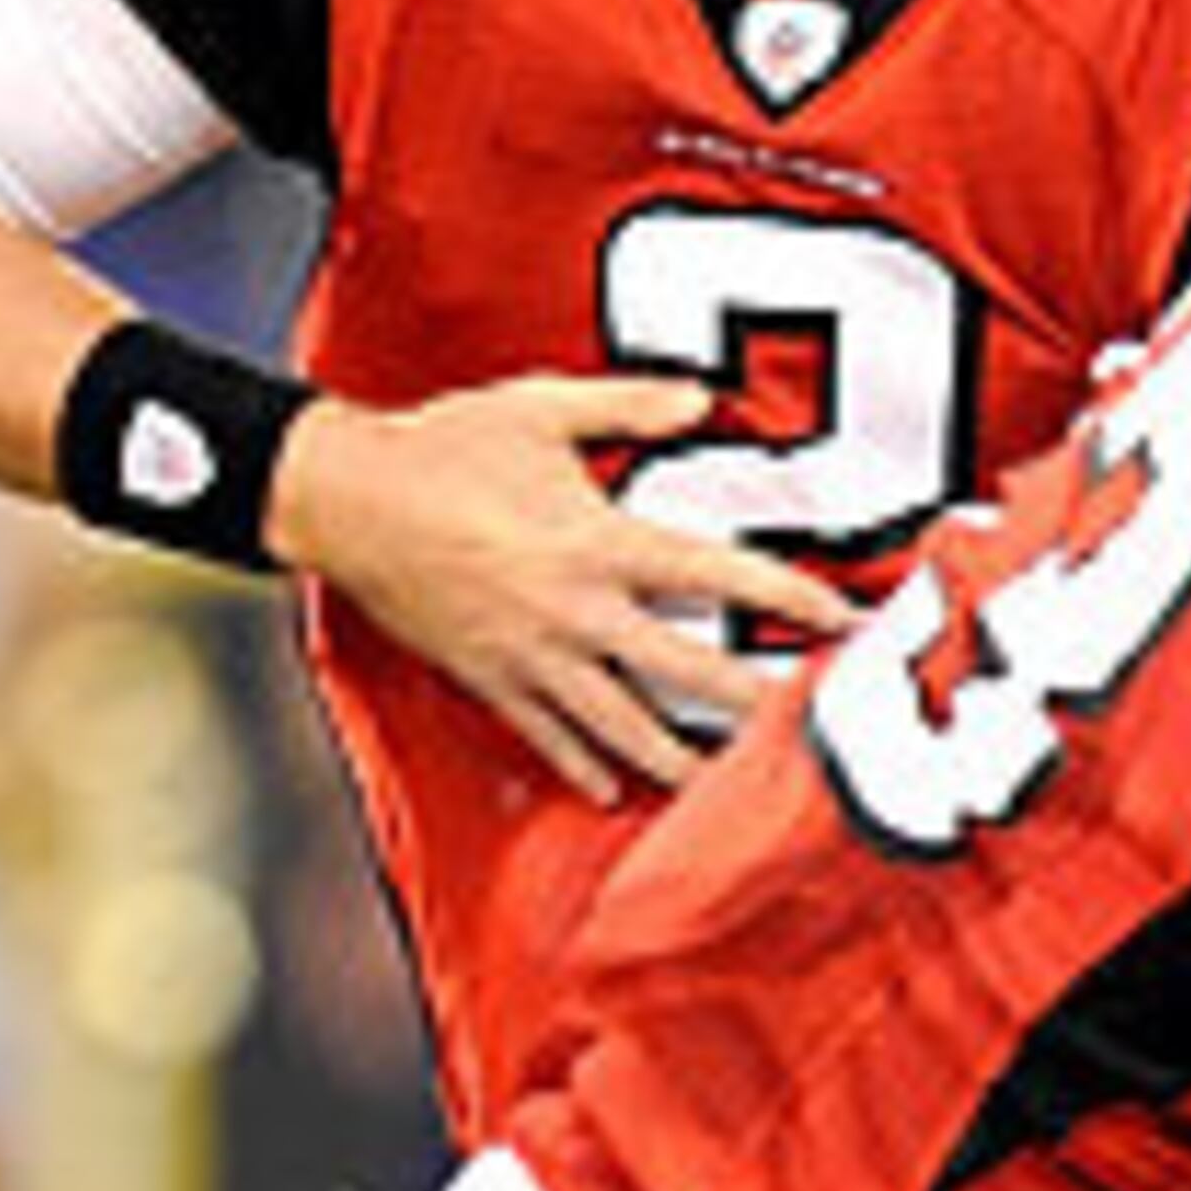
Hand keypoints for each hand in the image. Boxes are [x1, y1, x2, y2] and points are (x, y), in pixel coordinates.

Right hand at [269, 375, 849, 798]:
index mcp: (598, 541)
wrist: (346, 501)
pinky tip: (618, 792)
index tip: (844, 619)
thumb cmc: (444, 445)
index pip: (716, 575)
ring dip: (682, 761)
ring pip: (624, 728)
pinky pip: (549, 739)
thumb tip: (702, 399)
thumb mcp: (539, 406)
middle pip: (686, 673)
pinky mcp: (491, 681)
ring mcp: (532, 657)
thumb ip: (627, 404)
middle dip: (754, 704)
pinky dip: (585, 768)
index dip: (788, 596)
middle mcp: (575, 611)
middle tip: (812, 730)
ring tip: (730, 784)